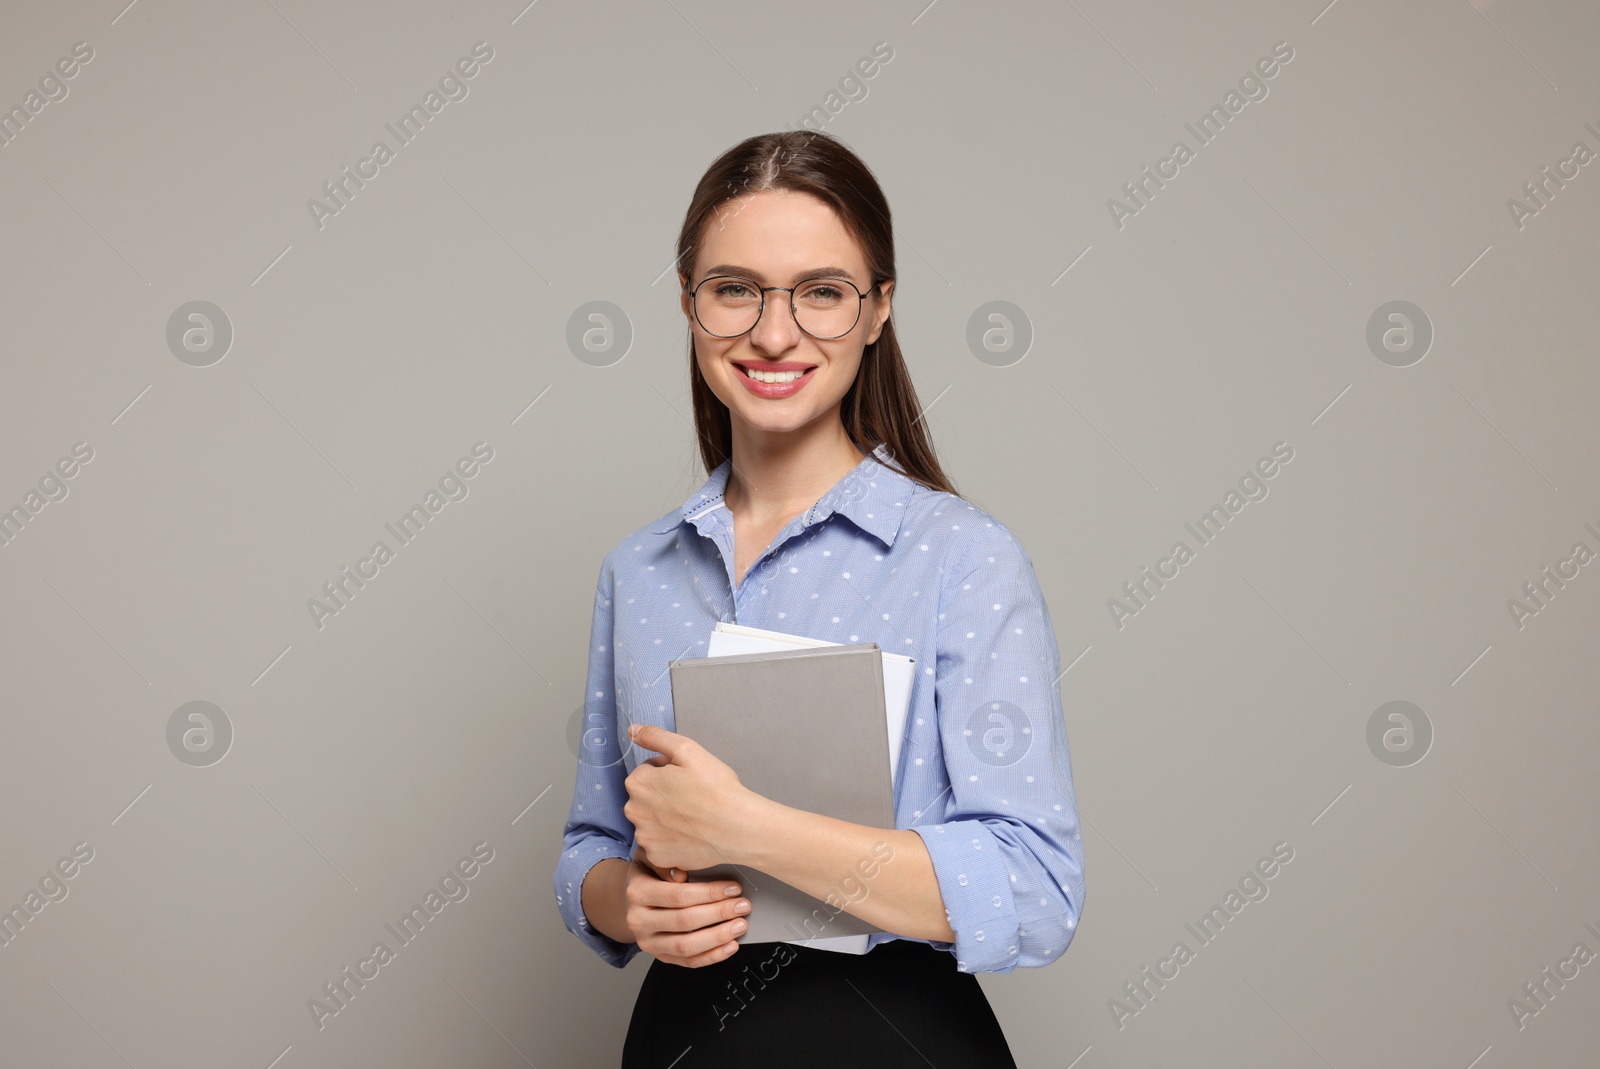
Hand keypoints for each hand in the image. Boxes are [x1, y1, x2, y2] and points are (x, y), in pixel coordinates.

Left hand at [623, 723, 756, 872]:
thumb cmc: (716, 788)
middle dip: (664, 794)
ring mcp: (645, 837)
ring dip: (666, 818)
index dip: (670, 772)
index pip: (647, 771)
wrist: (737, 828)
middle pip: (646, 797)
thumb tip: (632, 730)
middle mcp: (634, 811)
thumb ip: (655, 737)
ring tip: (693, 817)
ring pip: (652, 821)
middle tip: (692, 797)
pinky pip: (660, 844)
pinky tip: (690, 834)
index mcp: (638, 783)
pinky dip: (672, 840)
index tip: (688, 778)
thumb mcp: (687, 749)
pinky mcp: (658, 857)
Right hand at [624, 845, 751, 967]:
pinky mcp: (661, 956)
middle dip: (719, 913)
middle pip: (684, 921)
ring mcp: (649, 942)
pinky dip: (712, 956)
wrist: (632, 900)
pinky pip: (689, 962)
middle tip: (742, 906)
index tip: (733, 888)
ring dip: (718, 937)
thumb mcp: (651, 857)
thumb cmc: (648, 874)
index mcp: (637, 892)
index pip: (678, 895)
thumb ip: (666, 861)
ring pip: (686, 946)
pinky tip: (730, 945)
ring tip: (740, 925)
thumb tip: (683, 874)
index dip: (709, 893)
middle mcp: (639, 920)